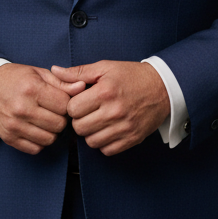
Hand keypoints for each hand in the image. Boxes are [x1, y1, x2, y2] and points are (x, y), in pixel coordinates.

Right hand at [0, 63, 86, 154]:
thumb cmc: (14, 78)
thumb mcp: (38, 73)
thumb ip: (62, 82)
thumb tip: (83, 87)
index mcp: (32, 89)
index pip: (65, 105)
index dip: (68, 103)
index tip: (61, 100)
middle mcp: (22, 108)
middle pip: (59, 124)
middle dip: (61, 118)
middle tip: (54, 111)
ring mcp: (14, 125)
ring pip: (50, 139)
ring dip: (52, 131)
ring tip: (46, 120)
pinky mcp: (9, 138)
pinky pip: (36, 148)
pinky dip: (40, 141)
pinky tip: (36, 129)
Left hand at [49, 61, 170, 155]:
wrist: (163, 87)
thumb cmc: (131, 76)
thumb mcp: (105, 67)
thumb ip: (78, 72)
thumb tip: (55, 71)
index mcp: (105, 92)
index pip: (72, 109)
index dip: (73, 106)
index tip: (80, 102)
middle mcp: (114, 111)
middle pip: (79, 128)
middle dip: (80, 120)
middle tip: (88, 112)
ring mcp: (124, 127)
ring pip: (91, 142)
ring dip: (91, 133)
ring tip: (98, 121)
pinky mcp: (132, 138)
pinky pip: (107, 150)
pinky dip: (104, 143)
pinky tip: (108, 130)